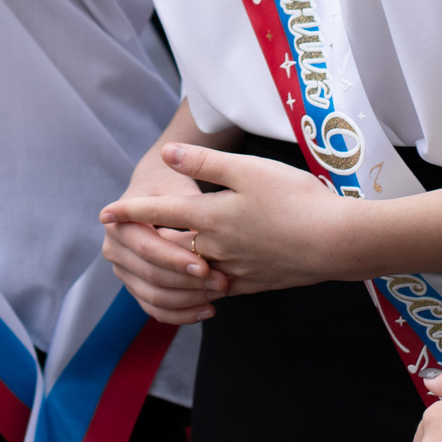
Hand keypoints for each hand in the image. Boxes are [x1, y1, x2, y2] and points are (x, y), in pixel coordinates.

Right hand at [99, 140, 228, 322]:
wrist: (158, 193)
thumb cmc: (170, 186)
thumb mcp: (176, 187)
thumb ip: (185, 203)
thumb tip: (197, 222)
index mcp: (117, 223)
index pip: (147, 248)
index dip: (175, 260)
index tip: (205, 266)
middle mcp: (114, 250)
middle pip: (150, 276)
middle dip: (187, 283)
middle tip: (221, 283)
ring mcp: (123, 272)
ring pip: (154, 297)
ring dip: (188, 300)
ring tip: (219, 295)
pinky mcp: (136, 288)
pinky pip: (156, 309)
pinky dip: (182, 314)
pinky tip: (208, 310)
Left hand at [101, 142, 370, 300]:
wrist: (337, 243)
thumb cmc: (295, 199)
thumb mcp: (249, 171)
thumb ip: (205, 164)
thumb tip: (166, 155)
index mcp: (210, 217)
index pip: (159, 213)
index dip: (130, 211)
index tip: (104, 213)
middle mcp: (215, 248)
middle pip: (169, 246)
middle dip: (145, 241)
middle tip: (127, 236)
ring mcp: (234, 270)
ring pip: (190, 270)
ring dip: (170, 264)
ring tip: (157, 258)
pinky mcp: (254, 284)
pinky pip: (217, 286)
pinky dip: (201, 282)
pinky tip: (203, 278)